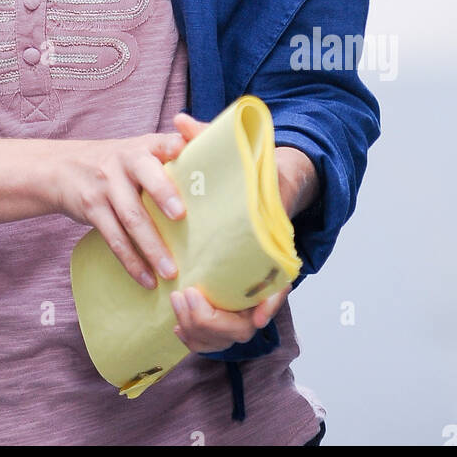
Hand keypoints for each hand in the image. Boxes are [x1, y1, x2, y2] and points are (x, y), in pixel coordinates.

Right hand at [50, 127, 202, 288]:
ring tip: (172, 271)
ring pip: (131, 216)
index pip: (163, 142)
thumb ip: (172, 154)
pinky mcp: (92, 208)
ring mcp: (106, 184)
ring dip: (152, 246)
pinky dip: (131, 262)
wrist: (62, 167)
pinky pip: (113, 238)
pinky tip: (147, 279)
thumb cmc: (117, 163)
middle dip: (162, 194)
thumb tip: (217, 162)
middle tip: (180, 217)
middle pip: (145, 176)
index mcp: (144, 146)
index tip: (184, 150)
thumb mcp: (140, 149)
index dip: (175, 145)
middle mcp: (125, 160)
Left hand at [169, 111, 296, 350]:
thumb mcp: (237, 154)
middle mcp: (261, 271)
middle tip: (184, 300)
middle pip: (248, 317)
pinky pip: (219, 331)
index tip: (256, 314)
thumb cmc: (251, 175)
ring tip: (177, 313)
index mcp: (270, 240)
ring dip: (205, 330)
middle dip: (215, 319)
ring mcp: (245, 288)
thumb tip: (181, 120)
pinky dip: (202, 336)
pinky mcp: (228, 297)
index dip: (269, 300)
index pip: (280, 280)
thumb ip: (208, 137)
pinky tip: (180, 329)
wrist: (268, 188)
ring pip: (233, 331)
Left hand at [170, 281, 291, 353]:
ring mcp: (226, 338)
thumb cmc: (263, 275)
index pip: (222, 326)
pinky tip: (178, 326)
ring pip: (198, 342)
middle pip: (205, 333)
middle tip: (180, 292)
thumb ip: (273, 299)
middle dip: (188, 314)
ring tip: (176, 299)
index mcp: (249, 322)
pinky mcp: (216, 338)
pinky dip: (185, 335)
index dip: (200, 313)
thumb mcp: (274, 281)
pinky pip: (197, 346)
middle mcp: (238, 334)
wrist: (259, 272)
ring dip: (183, 321)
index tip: (191, 291)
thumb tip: (259, 322)